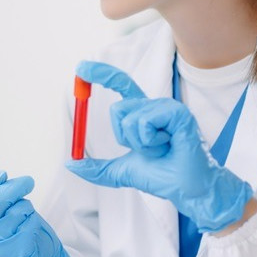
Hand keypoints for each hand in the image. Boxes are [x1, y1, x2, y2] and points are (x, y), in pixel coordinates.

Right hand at [0, 165, 75, 256]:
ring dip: (26, 208)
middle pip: (2, 197)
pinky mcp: (17, 254)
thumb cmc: (13, 222)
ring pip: (20, 208)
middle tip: (26, 183)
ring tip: (22, 219)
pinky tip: (28, 232)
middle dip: (17, 187)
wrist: (34, 252)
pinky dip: (34, 221)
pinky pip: (32, 222)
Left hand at [66, 61, 252, 233]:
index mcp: (143, 114)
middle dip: (124, 137)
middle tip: (146, 150)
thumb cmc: (162, 177)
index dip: (101, 74)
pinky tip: (169, 145)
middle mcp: (154, 106)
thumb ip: (97, 168)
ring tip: (161, 149)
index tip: (81, 66)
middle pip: (118, 108)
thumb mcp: (121, 172)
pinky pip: (145, 122)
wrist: (185, 189)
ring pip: (130, 119)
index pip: (121, 86)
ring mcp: (167, 107)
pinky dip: (151, 141)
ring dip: (140, 144)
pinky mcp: (177, 112)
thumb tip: (71, 163)